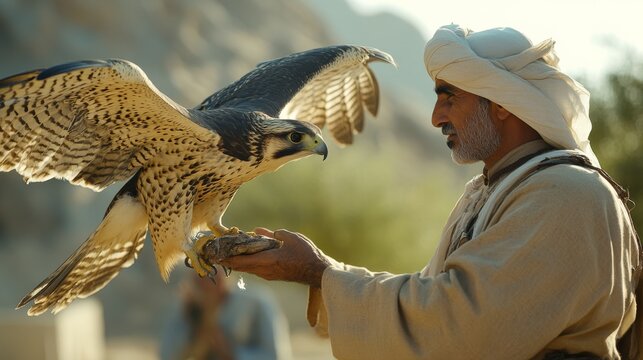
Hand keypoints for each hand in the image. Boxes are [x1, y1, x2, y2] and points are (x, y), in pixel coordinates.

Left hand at [218, 228, 333, 287]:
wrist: (316, 272)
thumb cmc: (306, 254)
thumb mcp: (290, 238)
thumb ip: (273, 235)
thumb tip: (259, 231)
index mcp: (268, 260)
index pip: (242, 260)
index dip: (228, 257)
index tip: (216, 254)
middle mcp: (265, 270)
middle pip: (241, 266)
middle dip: (228, 260)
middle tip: (216, 253)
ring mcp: (268, 275)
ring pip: (247, 269)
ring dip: (237, 262)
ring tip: (226, 254)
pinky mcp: (272, 275)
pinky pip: (254, 269)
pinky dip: (246, 263)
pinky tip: (244, 256)